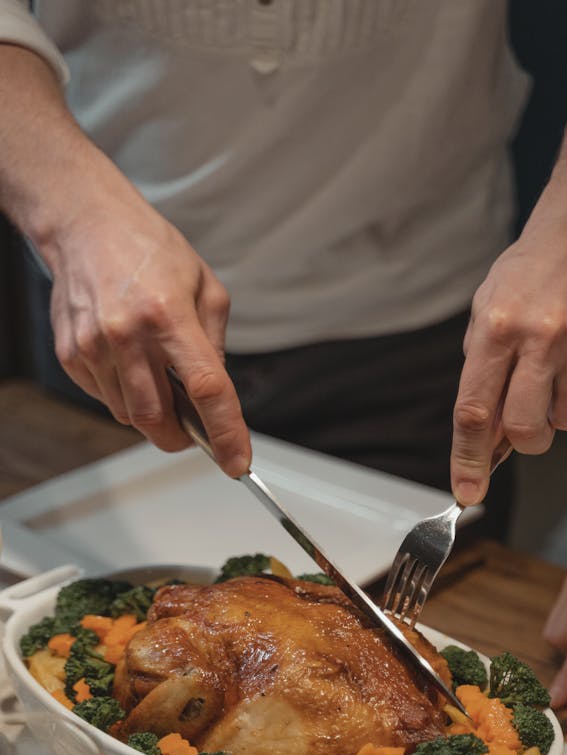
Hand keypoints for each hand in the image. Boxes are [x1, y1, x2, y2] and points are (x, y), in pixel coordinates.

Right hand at [45, 183, 250, 477]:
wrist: (87, 223)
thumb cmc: (150, 250)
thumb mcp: (206, 288)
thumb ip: (215, 346)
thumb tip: (217, 396)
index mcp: (169, 315)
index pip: (205, 389)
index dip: (225, 433)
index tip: (236, 461)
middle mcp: (127, 333)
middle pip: (158, 419)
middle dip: (182, 437)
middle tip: (195, 430)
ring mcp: (94, 347)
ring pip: (130, 416)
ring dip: (153, 416)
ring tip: (159, 381)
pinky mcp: (71, 355)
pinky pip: (105, 400)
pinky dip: (126, 397)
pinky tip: (131, 366)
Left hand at [451, 198, 566, 506]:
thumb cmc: (525, 284)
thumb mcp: (484, 319)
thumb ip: (481, 381)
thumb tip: (483, 449)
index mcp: (497, 329)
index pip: (476, 412)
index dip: (468, 460)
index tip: (466, 492)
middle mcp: (542, 336)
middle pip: (527, 429)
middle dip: (525, 439)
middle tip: (528, 418)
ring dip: (559, 413)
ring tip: (557, 372)